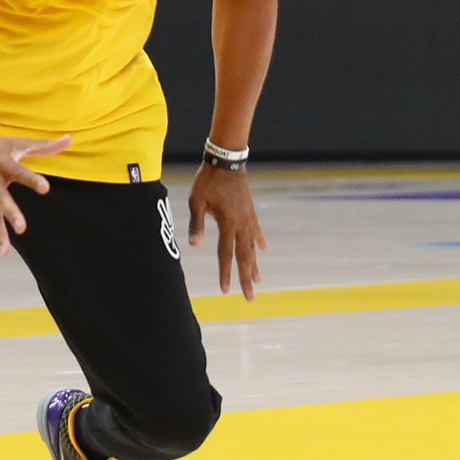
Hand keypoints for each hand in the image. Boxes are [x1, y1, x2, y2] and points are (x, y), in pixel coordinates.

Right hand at [0, 124, 71, 265]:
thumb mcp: (16, 143)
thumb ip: (44, 146)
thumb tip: (70, 139)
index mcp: (4, 164)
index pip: (20, 172)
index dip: (32, 180)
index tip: (45, 188)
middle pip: (1, 198)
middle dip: (10, 213)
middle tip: (22, 228)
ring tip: (6, 251)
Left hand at [189, 163, 265, 298]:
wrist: (226, 162)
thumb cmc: (208, 180)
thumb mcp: (197, 201)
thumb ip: (197, 224)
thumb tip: (195, 245)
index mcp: (228, 224)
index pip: (226, 254)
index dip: (225, 273)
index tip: (225, 290)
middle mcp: (241, 224)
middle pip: (244, 257)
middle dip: (246, 278)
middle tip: (250, 297)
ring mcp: (248, 218)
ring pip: (252, 247)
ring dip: (255, 265)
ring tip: (259, 281)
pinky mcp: (250, 211)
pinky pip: (256, 231)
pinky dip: (259, 242)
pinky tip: (264, 251)